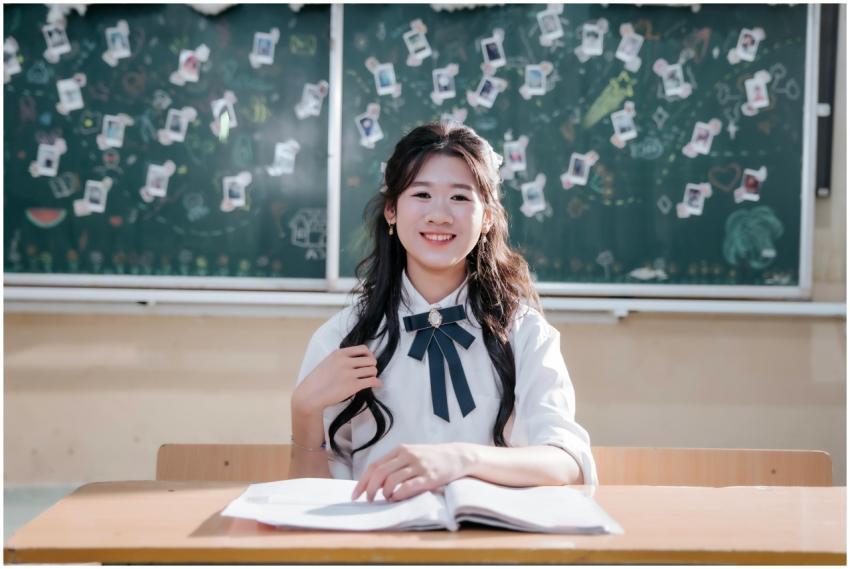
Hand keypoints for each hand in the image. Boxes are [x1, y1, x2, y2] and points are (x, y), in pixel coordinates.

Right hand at [292, 345, 381, 415]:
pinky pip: (372, 381)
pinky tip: (377, 384)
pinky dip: (377, 382)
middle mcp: (345, 362)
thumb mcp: (327, 361)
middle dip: (372, 366)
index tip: (369, 360)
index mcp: (339, 354)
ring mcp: (349, 374)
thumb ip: (339, 356)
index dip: (369, 355)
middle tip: (370, 371)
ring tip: (370, 378)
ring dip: (373, 374)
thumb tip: (353, 355)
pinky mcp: (353, 386)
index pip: (363, 349)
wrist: (310, 395)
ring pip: (372, 370)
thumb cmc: (317, 380)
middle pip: (370, 360)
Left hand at [351, 443, 471, 501]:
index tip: (355, 495)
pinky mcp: (429, 476)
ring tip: (386, 498)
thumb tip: (374, 483)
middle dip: (370, 489)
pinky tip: (398, 498)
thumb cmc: (430, 458)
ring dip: (384, 493)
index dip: (363, 481)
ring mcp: (418, 465)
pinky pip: (408, 487)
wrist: (456, 456)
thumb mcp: (411, 455)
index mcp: (400, 450)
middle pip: (380, 473)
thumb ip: (395, 465)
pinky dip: (399, 495)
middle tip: (368, 500)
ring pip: (392, 480)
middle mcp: (407, 455)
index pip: (375, 466)